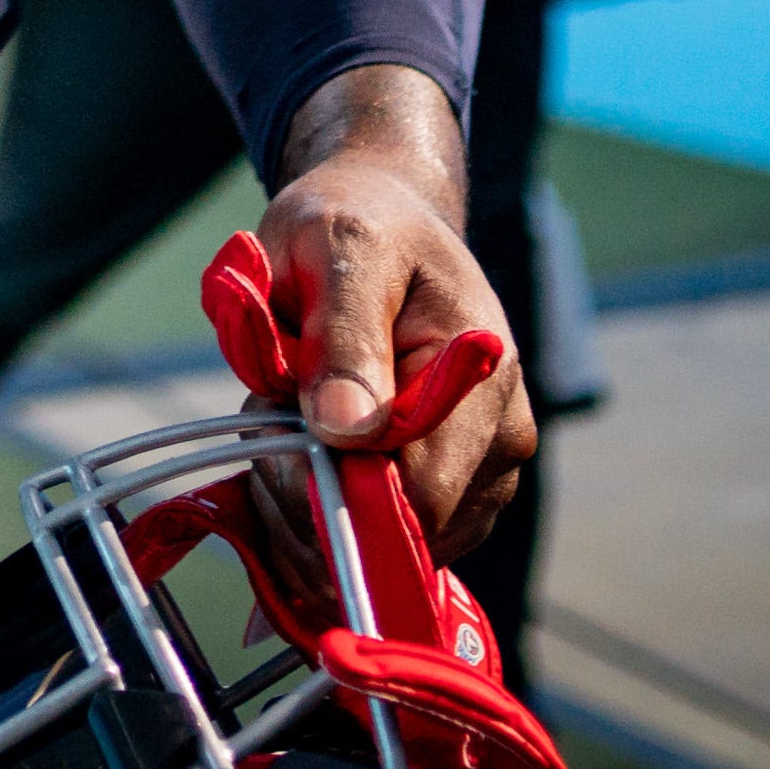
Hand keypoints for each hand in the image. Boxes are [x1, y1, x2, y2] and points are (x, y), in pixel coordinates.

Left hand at [261, 65, 535, 560]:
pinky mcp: (453, 496)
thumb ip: (344, 336)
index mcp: (485, 375)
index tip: (273, 428)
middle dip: (311, 494)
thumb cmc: (355, 223)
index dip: (333, 491)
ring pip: (385, 549)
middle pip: (403, 535)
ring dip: (308, 505)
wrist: (380, 219)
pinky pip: (382, 544)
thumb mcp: (338, 248)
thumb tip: (347, 431)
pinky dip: (321, 515)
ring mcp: (483, 474)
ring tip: (284, 419)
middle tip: (267, 411)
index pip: (420, 497)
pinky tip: (300, 453)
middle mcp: (502, 437)